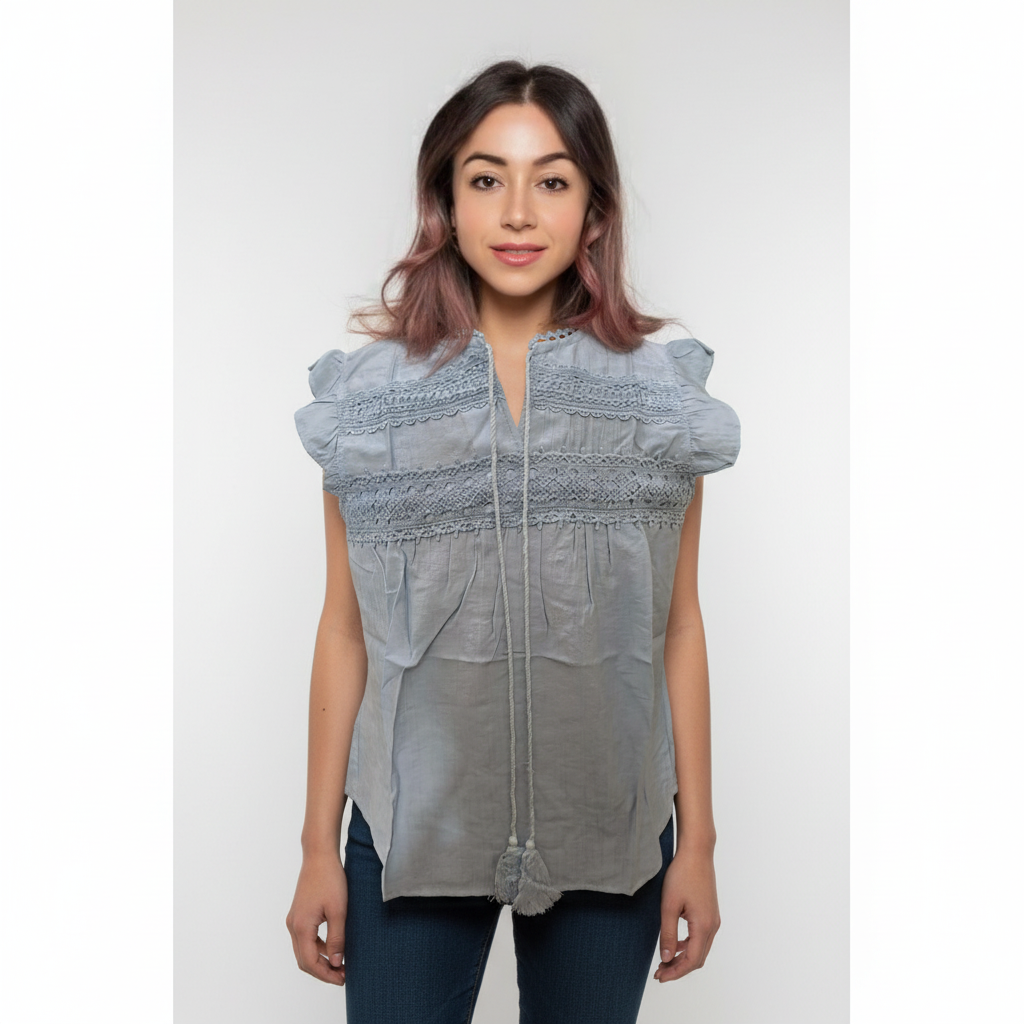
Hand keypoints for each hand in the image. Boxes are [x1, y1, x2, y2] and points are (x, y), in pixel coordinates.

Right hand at [285, 851, 348, 985]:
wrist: (319, 856)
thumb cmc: (330, 879)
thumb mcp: (339, 910)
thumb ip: (337, 938)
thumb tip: (337, 962)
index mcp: (301, 927)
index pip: (310, 963)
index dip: (326, 974)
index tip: (343, 978)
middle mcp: (293, 926)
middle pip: (304, 960)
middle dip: (323, 971)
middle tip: (343, 975)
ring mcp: (294, 920)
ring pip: (304, 950)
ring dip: (320, 960)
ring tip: (341, 963)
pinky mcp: (298, 914)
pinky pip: (305, 939)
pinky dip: (318, 948)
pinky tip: (334, 947)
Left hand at [653, 843, 720, 982]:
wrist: (697, 852)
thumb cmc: (682, 874)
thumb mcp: (669, 905)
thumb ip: (667, 934)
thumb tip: (666, 958)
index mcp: (704, 926)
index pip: (691, 960)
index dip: (675, 972)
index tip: (659, 977)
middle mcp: (713, 925)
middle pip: (698, 959)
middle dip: (679, 968)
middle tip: (659, 972)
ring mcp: (714, 919)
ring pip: (700, 949)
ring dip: (684, 958)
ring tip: (665, 961)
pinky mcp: (710, 913)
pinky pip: (701, 937)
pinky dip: (689, 946)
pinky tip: (675, 944)